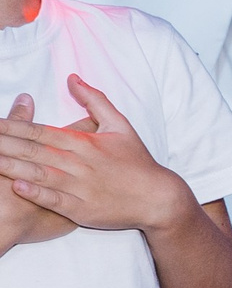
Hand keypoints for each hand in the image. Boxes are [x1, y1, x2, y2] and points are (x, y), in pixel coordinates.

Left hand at [0, 77, 195, 237]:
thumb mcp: (120, 125)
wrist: (160, 198)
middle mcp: (78, 162)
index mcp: (83, 142)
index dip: (11, 126)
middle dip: (3, 144)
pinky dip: (36, 193)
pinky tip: (18, 186)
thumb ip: (95, 100)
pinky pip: (56, 200)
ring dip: (11, 166)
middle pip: (33, 150)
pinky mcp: (84, 209)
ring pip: (39, 173)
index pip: (39, 131)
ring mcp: (81, 187)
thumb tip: (73, 78)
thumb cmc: (138, 162)